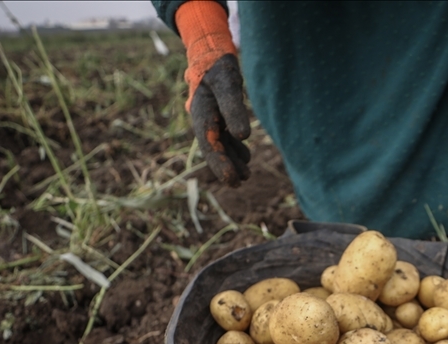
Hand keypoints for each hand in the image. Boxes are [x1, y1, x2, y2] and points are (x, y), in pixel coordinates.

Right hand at [190, 54, 251, 185]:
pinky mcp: (217, 119)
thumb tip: (243, 137)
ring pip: (219, 146)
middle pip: (213, 149)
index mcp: (201, 113)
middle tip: (239, 183)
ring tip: (246, 176)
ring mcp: (209, 121)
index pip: (210, 144)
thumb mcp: (228, 84)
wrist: (211, 57)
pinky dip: (234, 150)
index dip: (221, 164)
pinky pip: (224, 139)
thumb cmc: (219, 69)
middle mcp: (202, 120)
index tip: (233, 179)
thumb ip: (234, 108)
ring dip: (231, 161)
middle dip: (225, 168)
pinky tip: (245, 159)